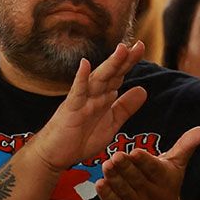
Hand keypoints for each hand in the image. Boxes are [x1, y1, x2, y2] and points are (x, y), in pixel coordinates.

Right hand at [23, 41, 147, 178]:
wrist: (56, 154)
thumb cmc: (81, 138)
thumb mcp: (111, 122)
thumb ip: (125, 107)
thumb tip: (143, 89)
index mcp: (103, 97)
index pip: (118, 76)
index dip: (129, 63)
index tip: (141, 47)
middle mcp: (92, 94)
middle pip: (110, 74)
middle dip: (124, 60)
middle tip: (139, 45)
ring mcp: (81, 100)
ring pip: (97, 79)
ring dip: (109, 65)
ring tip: (121, 50)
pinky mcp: (70, 109)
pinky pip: (76, 92)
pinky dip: (80, 78)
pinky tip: (84, 64)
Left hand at [98, 126, 199, 199]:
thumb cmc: (166, 187)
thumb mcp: (177, 168)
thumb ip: (185, 146)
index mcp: (163, 180)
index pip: (153, 169)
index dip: (144, 161)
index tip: (135, 152)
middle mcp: (149, 194)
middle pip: (136, 179)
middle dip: (126, 167)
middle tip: (116, 156)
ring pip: (123, 190)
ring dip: (114, 178)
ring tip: (106, 166)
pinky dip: (106, 195)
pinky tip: (100, 183)